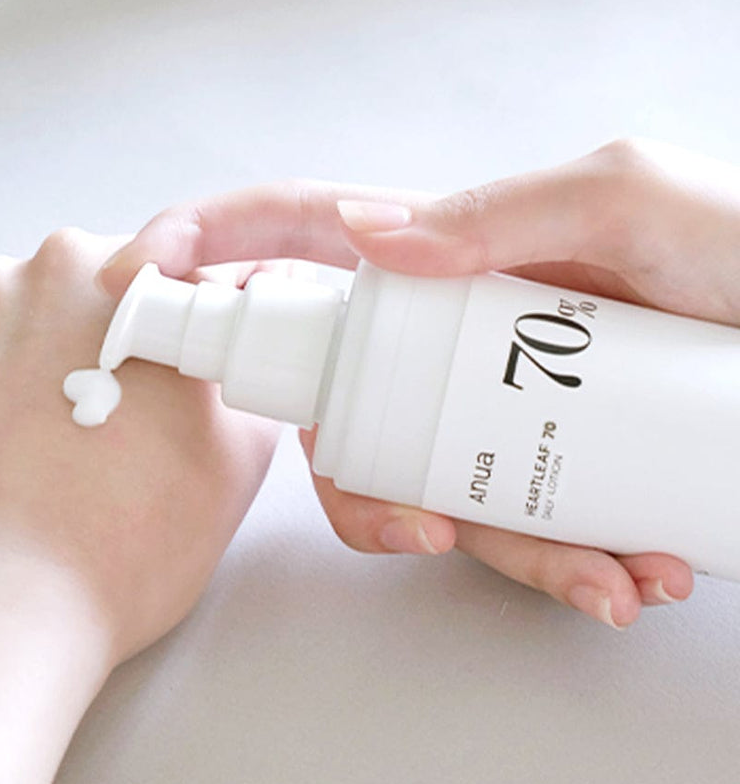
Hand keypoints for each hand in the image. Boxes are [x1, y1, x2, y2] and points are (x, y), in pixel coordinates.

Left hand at [0, 228, 277, 667]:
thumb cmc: (121, 547)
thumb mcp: (236, 459)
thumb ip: (246, 373)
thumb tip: (237, 345)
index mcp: (145, 281)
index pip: (182, 286)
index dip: (184, 343)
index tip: (171, 390)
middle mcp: (52, 261)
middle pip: (99, 286)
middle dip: (108, 341)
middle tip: (112, 427)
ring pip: (24, 309)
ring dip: (38, 353)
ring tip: (46, 442)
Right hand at [97, 139, 739, 627]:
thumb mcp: (632, 204)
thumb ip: (506, 208)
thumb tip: (373, 233)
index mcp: (464, 254)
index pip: (315, 248)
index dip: (224, 258)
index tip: (151, 278)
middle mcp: (470, 333)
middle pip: (361, 414)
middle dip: (379, 493)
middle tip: (435, 533)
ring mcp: (512, 400)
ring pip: (446, 488)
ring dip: (511, 552)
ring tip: (610, 579)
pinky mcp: (563, 453)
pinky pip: (525, 521)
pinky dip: (567, 564)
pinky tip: (633, 576)